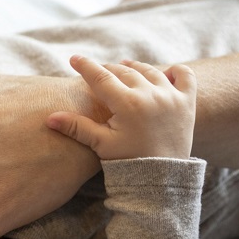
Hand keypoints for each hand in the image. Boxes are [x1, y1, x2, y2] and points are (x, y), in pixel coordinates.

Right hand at [47, 56, 196, 159]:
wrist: (164, 180)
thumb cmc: (129, 162)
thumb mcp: (101, 144)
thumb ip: (77, 127)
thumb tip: (50, 118)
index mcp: (127, 104)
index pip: (101, 77)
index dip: (85, 66)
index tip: (73, 59)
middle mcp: (150, 94)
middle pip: (125, 72)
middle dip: (109, 69)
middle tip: (99, 71)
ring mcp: (171, 97)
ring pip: (151, 71)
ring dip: (136, 68)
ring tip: (126, 68)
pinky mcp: (188, 103)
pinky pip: (185, 76)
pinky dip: (177, 71)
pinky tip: (167, 72)